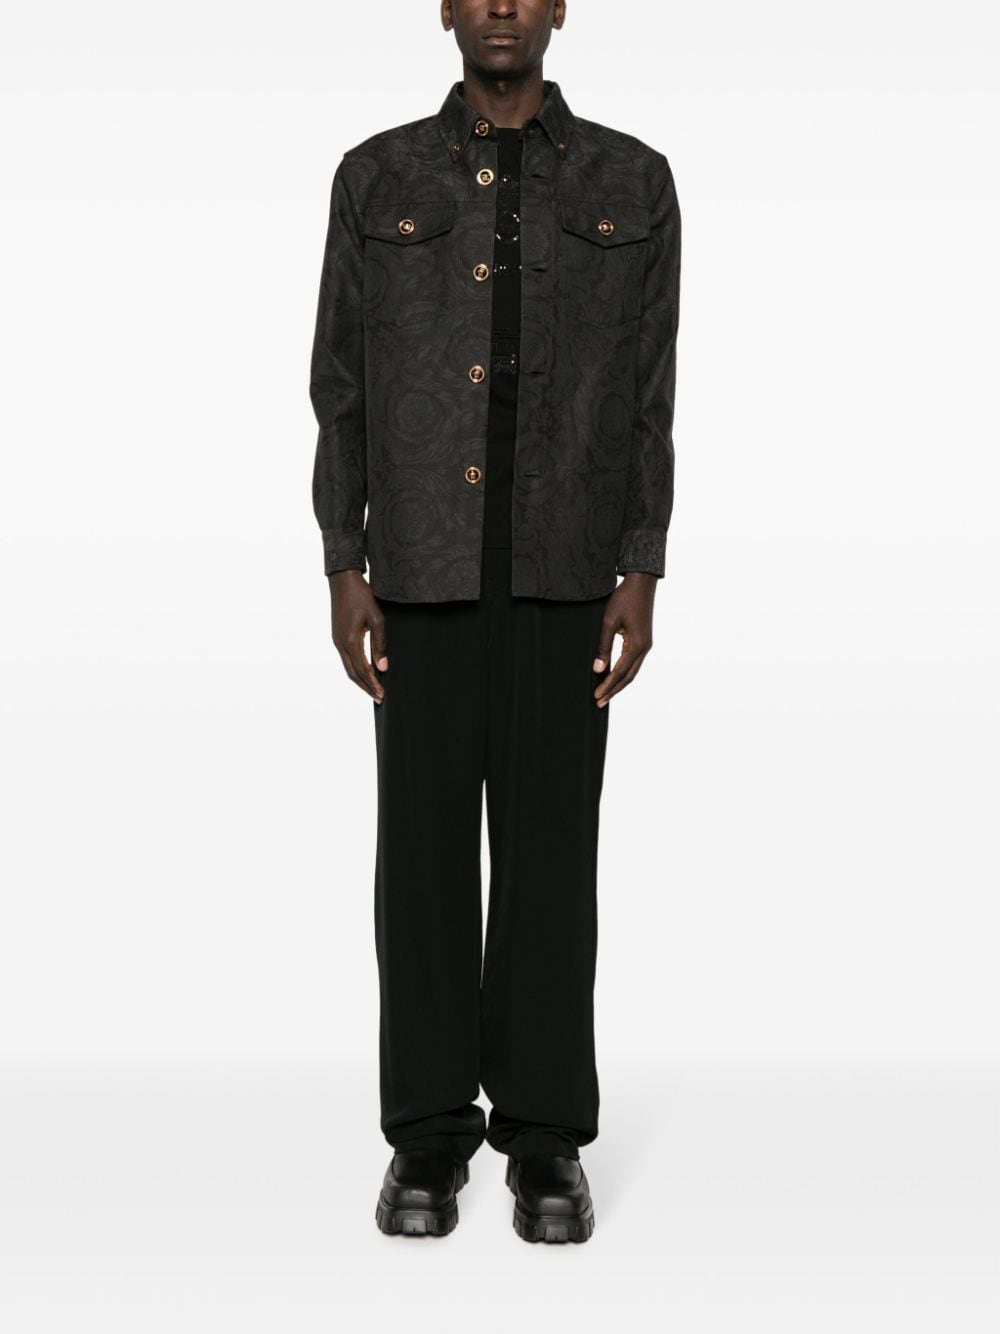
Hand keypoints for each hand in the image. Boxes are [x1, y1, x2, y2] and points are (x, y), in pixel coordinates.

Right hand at [328, 570, 387, 702]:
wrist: (343, 580)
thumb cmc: (362, 596)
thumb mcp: (377, 619)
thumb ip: (380, 644)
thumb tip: (383, 668)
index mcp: (350, 640)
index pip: (362, 670)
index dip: (372, 684)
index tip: (382, 695)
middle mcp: (340, 643)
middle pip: (352, 673)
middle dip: (366, 687)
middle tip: (379, 697)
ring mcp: (337, 640)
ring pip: (348, 667)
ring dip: (360, 679)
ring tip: (373, 688)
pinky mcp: (337, 635)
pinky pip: (346, 658)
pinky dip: (356, 668)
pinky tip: (365, 670)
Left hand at [592, 572, 656, 706]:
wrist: (641, 583)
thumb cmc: (624, 598)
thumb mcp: (609, 621)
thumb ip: (603, 646)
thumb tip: (598, 669)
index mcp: (637, 645)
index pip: (620, 672)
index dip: (608, 686)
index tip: (596, 696)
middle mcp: (645, 648)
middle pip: (628, 677)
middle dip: (613, 690)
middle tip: (599, 702)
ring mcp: (646, 645)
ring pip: (632, 671)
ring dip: (619, 684)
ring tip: (605, 694)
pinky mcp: (643, 640)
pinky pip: (633, 662)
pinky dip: (623, 673)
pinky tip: (614, 677)